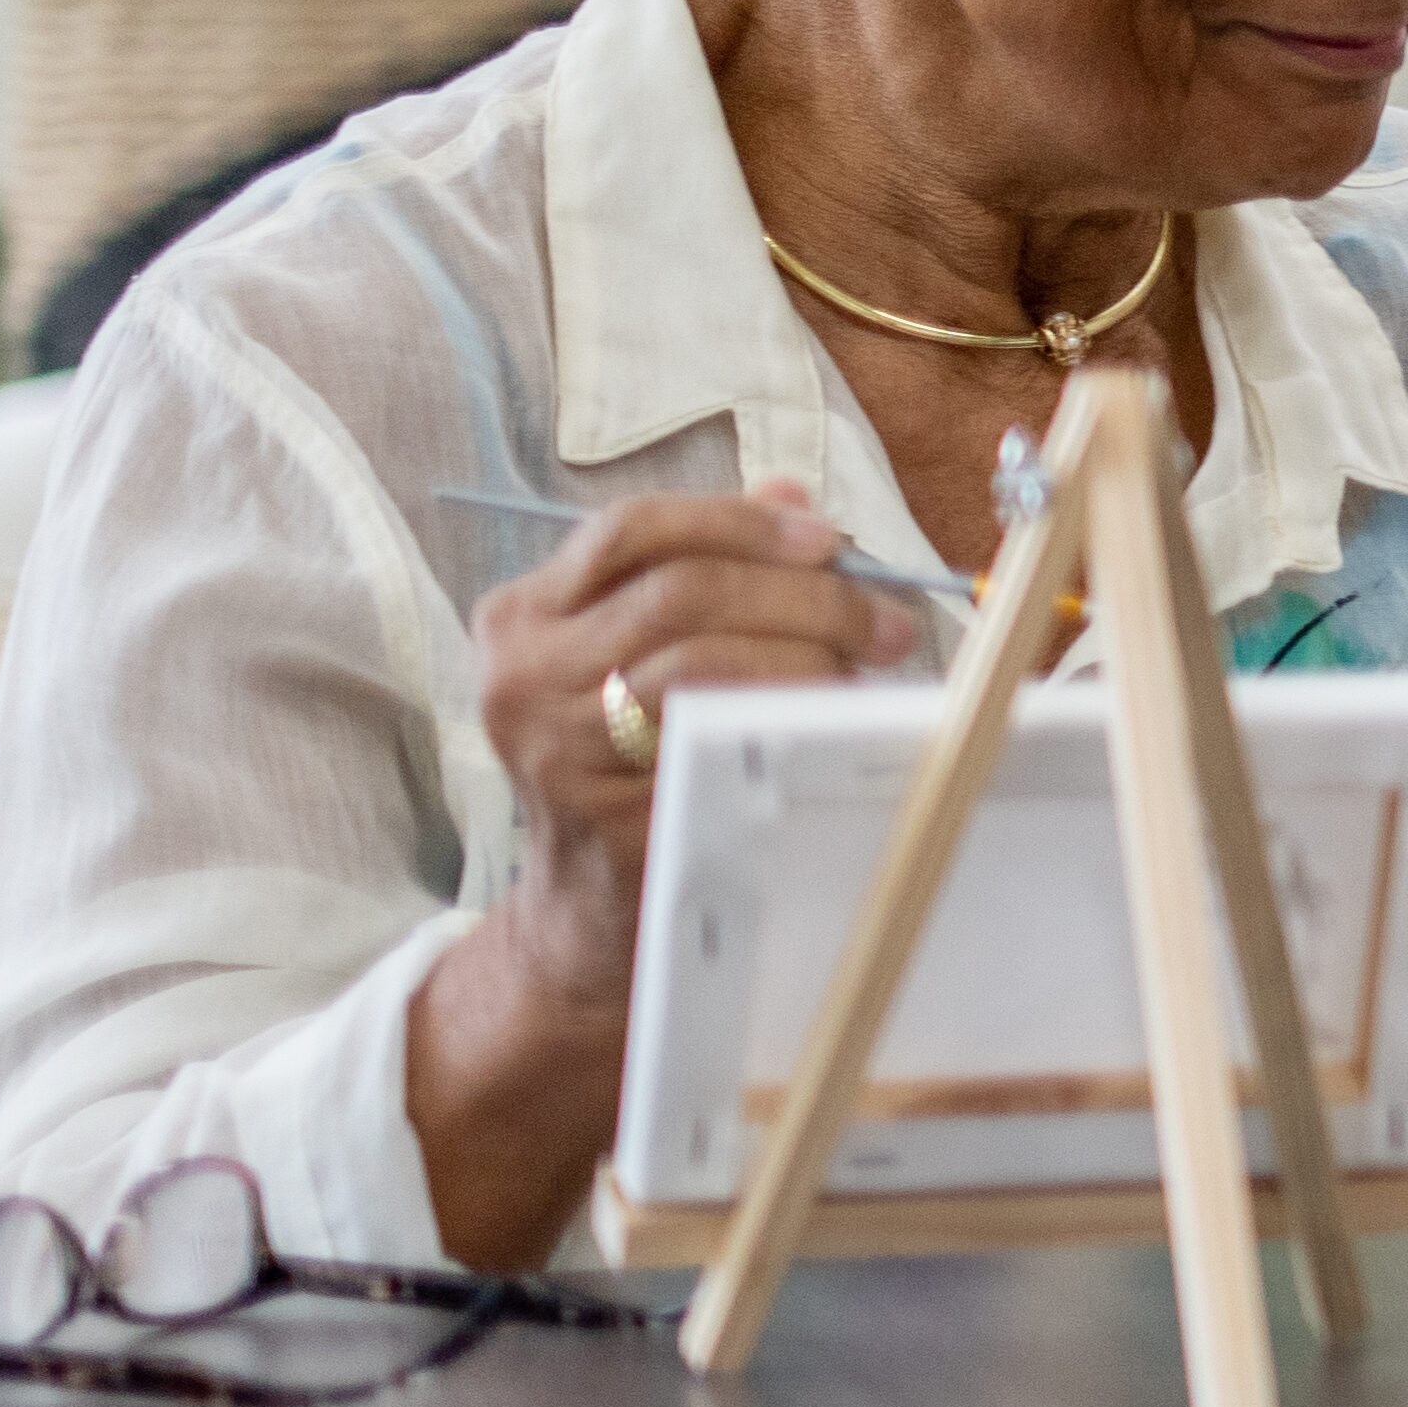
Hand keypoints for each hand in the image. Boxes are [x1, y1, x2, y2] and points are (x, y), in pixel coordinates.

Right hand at [416, 484, 924, 1266]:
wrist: (597, 909)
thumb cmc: (642, 766)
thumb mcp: (657, 654)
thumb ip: (712, 570)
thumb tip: (790, 497)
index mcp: (523, 615)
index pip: (632, 529)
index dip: (740, 524)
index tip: (830, 540)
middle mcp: (520, 671)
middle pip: (683, 587)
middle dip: (806, 594)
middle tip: (887, 621)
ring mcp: (552, 742)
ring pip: (703, 653)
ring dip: (809, 653)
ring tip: (863, 673)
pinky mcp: (599, 804)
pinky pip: (715, 734)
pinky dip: (787, 713)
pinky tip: (829, 721)